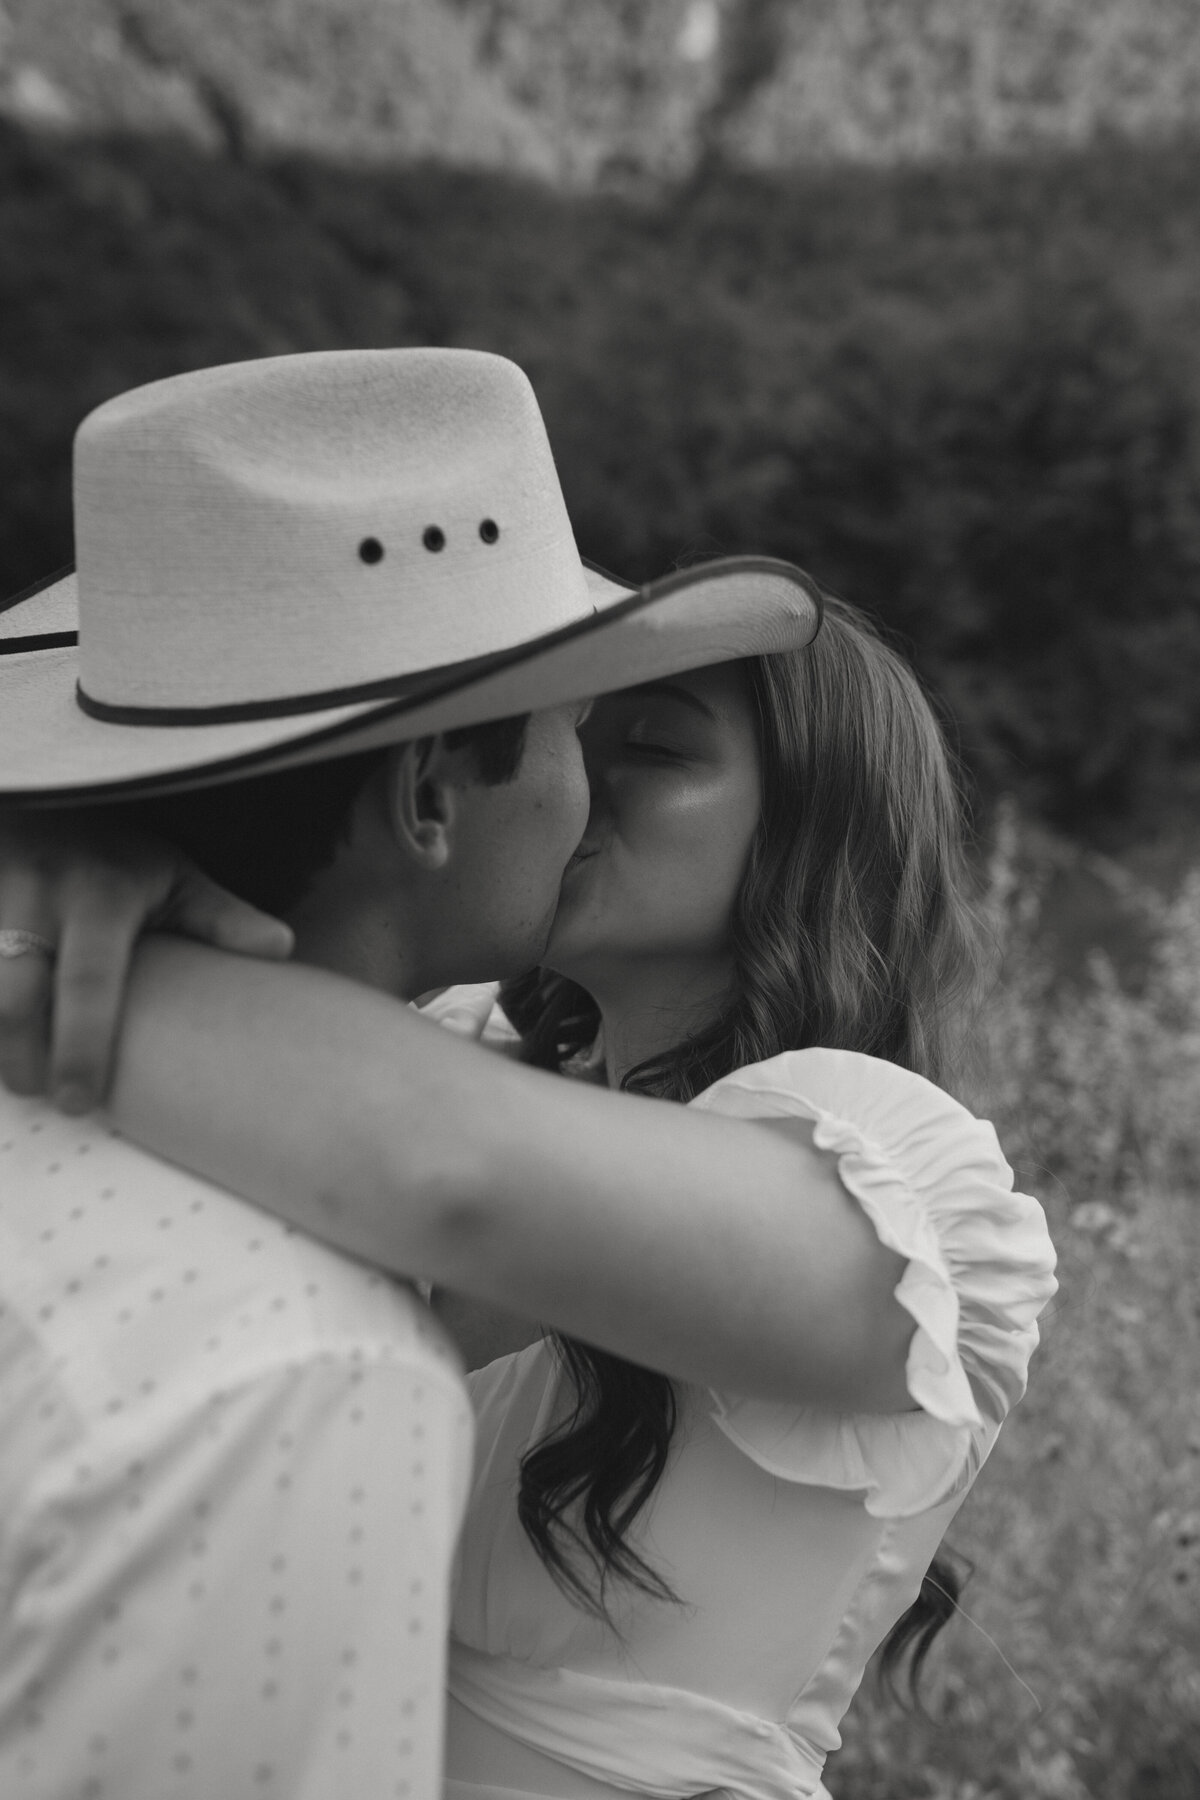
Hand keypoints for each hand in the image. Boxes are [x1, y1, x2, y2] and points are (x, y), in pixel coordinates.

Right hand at [0, 810, 292, 1111]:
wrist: (49, 793)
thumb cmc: (119, 851)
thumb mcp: (176, 874)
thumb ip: (220, 917)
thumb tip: (282, 949)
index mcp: (97, 894)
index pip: (86, 982)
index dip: (80, 1047)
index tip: (80, 1102)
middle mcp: (32, 893)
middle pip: (11, 994)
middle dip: (18, 1058)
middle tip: (43, 1095)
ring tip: (15, 1074)